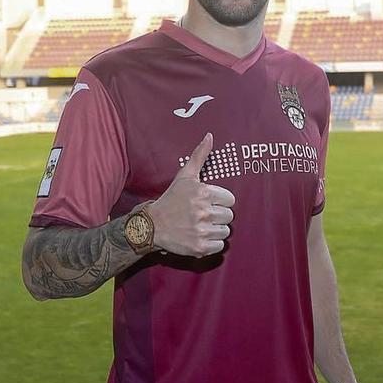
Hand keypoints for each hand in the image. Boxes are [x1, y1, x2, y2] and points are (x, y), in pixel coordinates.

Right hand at [146, 132, 234, 257]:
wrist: (152, 225)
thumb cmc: (171, 199)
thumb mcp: (185, 176)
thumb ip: (200, 155)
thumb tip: (210, 136)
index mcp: (203, 193)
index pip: (230, 200)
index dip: (220, 202)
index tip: (208, 203)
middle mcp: (203, 212)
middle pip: (229, 216)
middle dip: (218, 216)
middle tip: (203, 215)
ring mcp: (201, 231)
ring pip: (225, 231)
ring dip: (216, 229)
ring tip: (201, 225)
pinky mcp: (200, 247)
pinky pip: (220, 246)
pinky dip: (212, 243)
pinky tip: (200, 236)